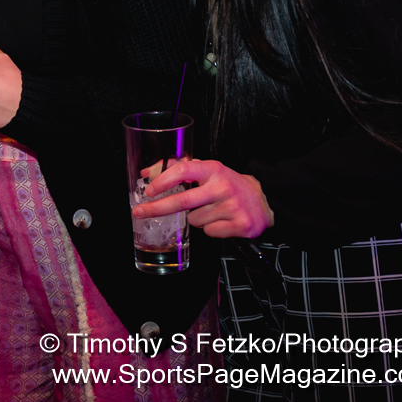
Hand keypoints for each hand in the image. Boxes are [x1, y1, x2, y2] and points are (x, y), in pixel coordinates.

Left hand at [132, 159, 274, 238]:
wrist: (262, 200)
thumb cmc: (226, 184)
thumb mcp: (206, 171)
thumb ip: (178, 170)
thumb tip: (146, 173)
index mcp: (212, 169)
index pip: (183, 171)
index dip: (162, 181)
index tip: (148, 191)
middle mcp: (222, 186)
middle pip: (183, 201)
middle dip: (157, 208)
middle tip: (139, 213)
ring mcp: (232, 206)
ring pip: (194, 220)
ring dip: (195, 218)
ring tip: (210, 210)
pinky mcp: (240, 224)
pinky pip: (209, 232)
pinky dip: (210, 228)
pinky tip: (221, 220)